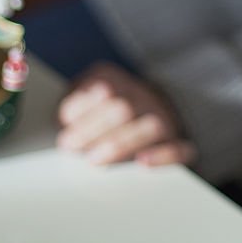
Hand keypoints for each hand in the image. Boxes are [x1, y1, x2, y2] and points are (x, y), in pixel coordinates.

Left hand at [55, 62, 195, 166]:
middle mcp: (145, 97)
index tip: (63, 121)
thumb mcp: (84, 93)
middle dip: (94, 128)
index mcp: (118, 80)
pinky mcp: (180, 142)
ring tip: (94, 160)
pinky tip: (143, 162)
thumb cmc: (105, 108)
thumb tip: (60, 119)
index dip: (82, 106)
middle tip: (69, 145)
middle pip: (124, 108)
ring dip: (121, 143)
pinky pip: (180, 148)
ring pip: (152, 126)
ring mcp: (165, 119)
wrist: (153, 106)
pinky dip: (164, 155)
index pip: (104, 88)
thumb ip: (74, 102)